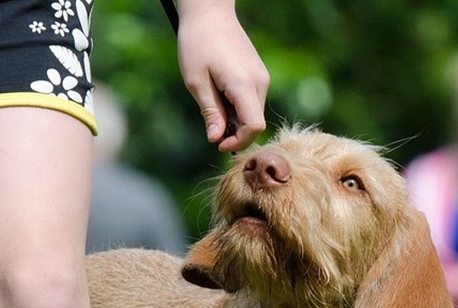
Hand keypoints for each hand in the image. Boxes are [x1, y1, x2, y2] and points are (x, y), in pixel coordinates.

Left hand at [175, 6, 268, 152]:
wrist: (210, 13)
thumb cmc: (197, 44)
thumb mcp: (196, 82)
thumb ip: (210, 112)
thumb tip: (216, 139)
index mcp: (244, 84)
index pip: (254, 126)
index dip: (239, 141)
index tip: (218, 144)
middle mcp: (259, 82)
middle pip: (255, 121)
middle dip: (235, 131)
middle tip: (211, 126)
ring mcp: (261, 76)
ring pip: (254, 111)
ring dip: (235, 118)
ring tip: (212, 103)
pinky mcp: (259, 73)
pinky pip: (252, 99)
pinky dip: (238, 106)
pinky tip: (220, 94)